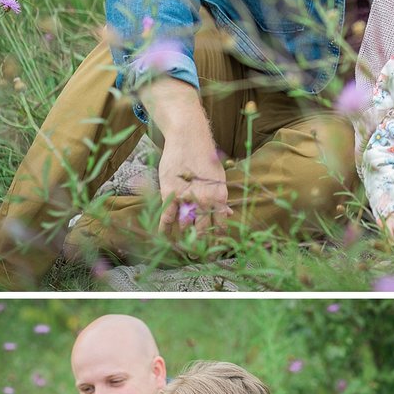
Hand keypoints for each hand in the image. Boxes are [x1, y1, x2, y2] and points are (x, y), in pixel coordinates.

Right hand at [140, 78, 232, 235]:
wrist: (189, 137)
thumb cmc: (207, 157)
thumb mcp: (220, 178)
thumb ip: (222, 198)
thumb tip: (229, 215)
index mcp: (220, 197)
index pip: (221, 224)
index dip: (218, 239)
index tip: (215, 249)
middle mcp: (205, 200)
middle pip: (204, 230)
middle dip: (201, 245)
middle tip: (197, 255)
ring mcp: (187, 197)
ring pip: (185, 226)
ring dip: (184, 240)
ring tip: (182, 250)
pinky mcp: (170, 193)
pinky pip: (167, 216)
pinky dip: (165, 229)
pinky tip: (164, 238)